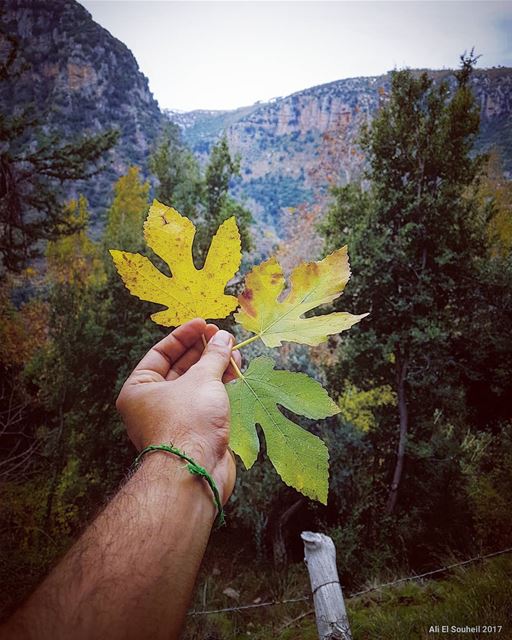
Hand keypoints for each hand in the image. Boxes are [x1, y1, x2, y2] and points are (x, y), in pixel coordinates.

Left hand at [116, 318, 239, 503]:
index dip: (184, 335)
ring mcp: (174, 418)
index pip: (161, 353)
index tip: (204, 323)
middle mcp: (152, 403)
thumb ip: (213, 355)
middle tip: (222, 336)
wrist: (195, 472)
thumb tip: (222, 336)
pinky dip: (218, 386)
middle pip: (179, 367)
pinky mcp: (193, 431)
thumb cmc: (187, 422)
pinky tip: (234, 372)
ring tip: (232, 350)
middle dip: (202, 350)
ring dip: (213, 366)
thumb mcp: (201, 379)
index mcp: (139, 389)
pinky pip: (205, 401)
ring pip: (194, 385)